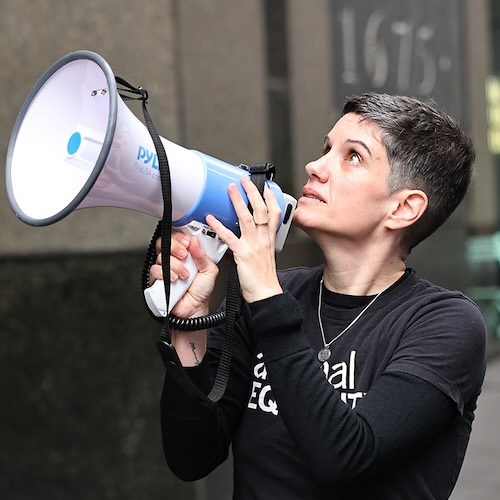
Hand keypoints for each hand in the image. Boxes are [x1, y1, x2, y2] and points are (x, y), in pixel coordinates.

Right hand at [149, 231, 218, 317]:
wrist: (194, 308)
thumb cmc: (201, 290)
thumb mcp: (209, 270)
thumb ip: (203, 255)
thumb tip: (194, 240)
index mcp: (186, 253)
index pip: (177, 236)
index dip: (180, 236)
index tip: (187, 241)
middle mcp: (174, 258)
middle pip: (165, 242)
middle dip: (175, 246)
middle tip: (184, 255)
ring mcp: (164, 267)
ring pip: (161, 255)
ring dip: (175, 264)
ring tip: (185, 274)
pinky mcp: (157, 278)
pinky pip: (155, 269)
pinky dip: (165, 273)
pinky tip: (175, 279)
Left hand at [206, 175, 282, 302]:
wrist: (265, 293)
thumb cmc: (264, 278)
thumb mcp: (266, 255)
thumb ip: (261, 241)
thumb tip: (254, 234)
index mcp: (269, 239)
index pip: (274, 213)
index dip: (270, 198)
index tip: (265, 187)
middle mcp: (263, 239)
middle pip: (260, 210)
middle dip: (253, 192)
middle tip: (245, 181)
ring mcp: (253, 245)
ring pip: (247, 218)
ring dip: (238, 201)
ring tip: (230, 189)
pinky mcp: (242, 254)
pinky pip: (229, 237)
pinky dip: (219, 226)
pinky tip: (211, 219)